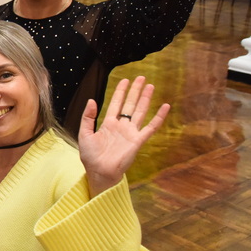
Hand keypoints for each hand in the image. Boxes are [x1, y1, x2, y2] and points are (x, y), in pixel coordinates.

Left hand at [79, 76, 169, 196]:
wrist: (99, 172)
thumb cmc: (90, 156)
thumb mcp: (84, 134)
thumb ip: (87, 117)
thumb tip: (91, 100)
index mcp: (108, 124)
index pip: (116, 104)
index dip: (120, 92)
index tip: (124, 80)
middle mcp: (121, 126)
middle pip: (130, 104)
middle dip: (135, 91)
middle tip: (141, 78)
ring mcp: (131, 132)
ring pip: (140, 111)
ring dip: (145, 99)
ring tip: (150, 86)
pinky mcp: (138, 140)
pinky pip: (151, 127)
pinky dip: (159, 117)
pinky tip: (165, 106)